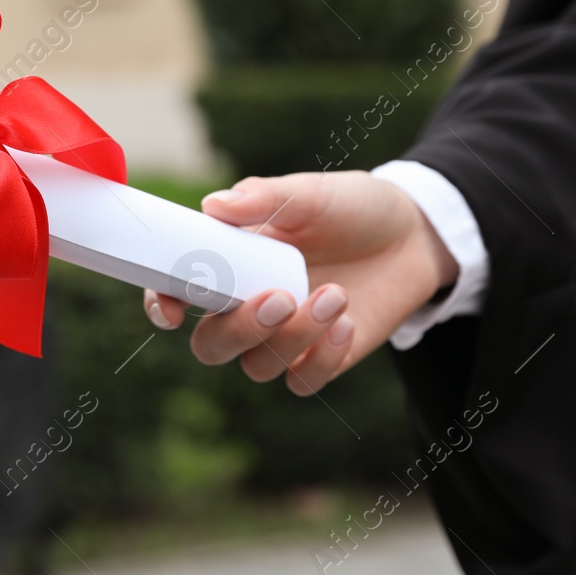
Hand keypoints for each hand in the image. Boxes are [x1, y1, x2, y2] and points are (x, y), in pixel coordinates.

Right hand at [142, 170, 457, 394]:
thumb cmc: (350, 206)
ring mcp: (282, 336)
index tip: (173, 309)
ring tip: (335, 293)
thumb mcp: (309, 192)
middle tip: (279, 298)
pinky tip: (347, 322)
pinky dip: (321, 359)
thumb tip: (213, 204)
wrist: (413, 235)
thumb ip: (263, 197)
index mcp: (229, 261)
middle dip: (238, 330)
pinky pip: (301, 382)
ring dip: (293, 337)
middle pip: (211, 345)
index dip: (162, 304)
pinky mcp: (319, 358)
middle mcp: (247, 304)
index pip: (176, 290)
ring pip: (257, 365)